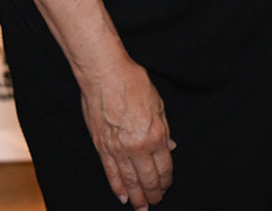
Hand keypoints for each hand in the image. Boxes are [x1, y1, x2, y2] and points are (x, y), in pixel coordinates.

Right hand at [79, 57, 173, 207]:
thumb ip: (165, 129)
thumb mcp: (158, 104)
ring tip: (141, 208)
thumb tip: (170, 148)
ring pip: (129, 181)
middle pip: (148, 179)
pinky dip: (117, 187)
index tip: (167, 186)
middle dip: (153, 194)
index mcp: (155, 135)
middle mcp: (137, 146)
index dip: (166, 180)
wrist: (105, 74)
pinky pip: (111, 173)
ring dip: (137, 197)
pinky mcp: (101, 147)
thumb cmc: (133, 83)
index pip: (164, 167)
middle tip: (155, 202)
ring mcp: (118, 149)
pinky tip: (122, 197)